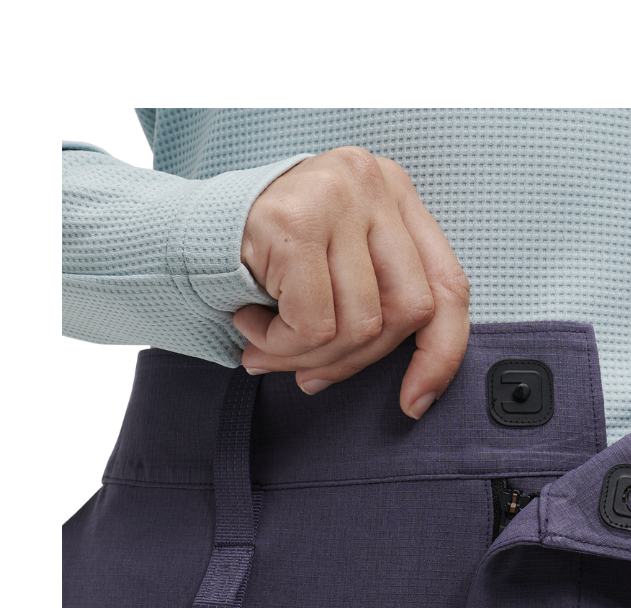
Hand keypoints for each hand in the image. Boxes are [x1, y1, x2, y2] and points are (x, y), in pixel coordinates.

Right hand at [233, 147, 470, 418]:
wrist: (181, 233)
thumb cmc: (270, 260)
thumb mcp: (340, 270)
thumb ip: (381, 305)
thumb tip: (417, 392)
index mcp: (397, 195)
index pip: (449, 287)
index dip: (441, 354)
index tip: (416, 402)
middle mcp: (374, 184)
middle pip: (408, 312)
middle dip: (357, 360)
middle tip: (309, 370)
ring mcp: (336, 196)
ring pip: (359, 325)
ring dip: (308, 356)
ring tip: (268, 344)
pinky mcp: (294, 221)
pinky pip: (313, 324)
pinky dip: (280, 344)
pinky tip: (251, 324)